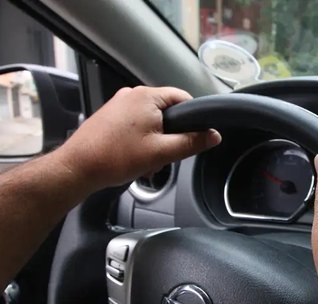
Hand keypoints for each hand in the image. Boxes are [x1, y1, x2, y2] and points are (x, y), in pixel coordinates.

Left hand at [54, 86, 220, 188]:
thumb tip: (214, 136)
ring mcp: (119, 105)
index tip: (195, 137)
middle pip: (168, 111)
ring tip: (148, 161)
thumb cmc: (115, 157)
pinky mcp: (110, 117)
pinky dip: (142, 141)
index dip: (194, 119)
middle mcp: (132, 95)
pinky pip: (137, 125)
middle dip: (172, 135)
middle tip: (166, 155)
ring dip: (156, 141)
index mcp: (146, 96)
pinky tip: (136, 158)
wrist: (77, 168)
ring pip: (152, 120)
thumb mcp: (162, 152)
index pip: (183, 98)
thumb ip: (192, 142)